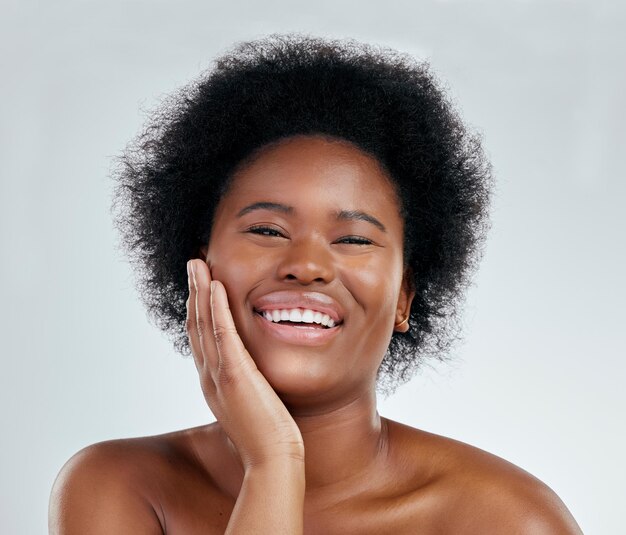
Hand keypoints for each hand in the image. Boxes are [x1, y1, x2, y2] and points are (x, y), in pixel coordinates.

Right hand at [186, 260, 303, 468]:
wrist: (273, 459)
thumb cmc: (269, 434)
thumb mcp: (251, 402)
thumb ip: (247, 383)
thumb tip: (251, 372)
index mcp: (214, 381)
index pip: (202, 337)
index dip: (199, 308)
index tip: (201, 284)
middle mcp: (209, 376)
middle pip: (196, 325)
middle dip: (194, 293)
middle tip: (193, 264)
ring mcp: (219, 375)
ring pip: (204, 325)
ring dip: (200, 292)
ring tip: (197, 264)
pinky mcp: (235, 376)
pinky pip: (223, 334)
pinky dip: (217, 308)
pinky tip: (216, 286)